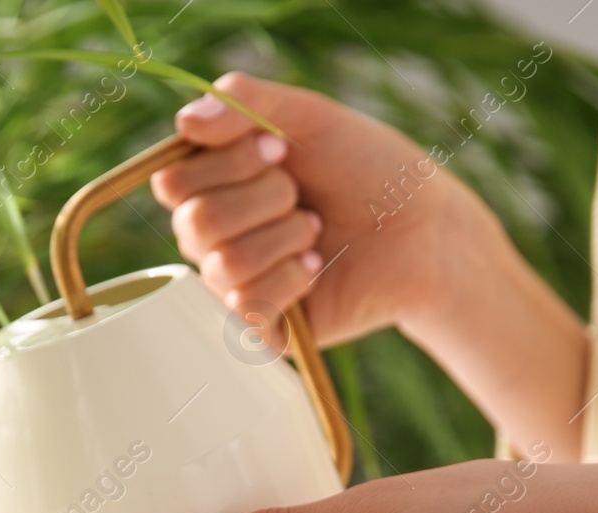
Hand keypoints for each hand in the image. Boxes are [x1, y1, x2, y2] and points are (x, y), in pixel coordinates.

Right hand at [151, 71, 482, 347]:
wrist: (425, 228)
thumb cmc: (368, 169)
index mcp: (212, 184)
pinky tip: (317, 268)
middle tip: (303, 197)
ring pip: (224, 264)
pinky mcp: (261, 326)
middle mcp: (213, 236)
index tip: (280, 151)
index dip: (226, 164)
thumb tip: (186, 120)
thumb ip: (245, 101)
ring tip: (317, 232)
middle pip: (193, 223)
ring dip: (284, 237)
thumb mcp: (308, 116)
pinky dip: (291, 278)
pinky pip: (247, 306)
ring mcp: (233, 283)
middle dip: (264, 199)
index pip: (172, 182)